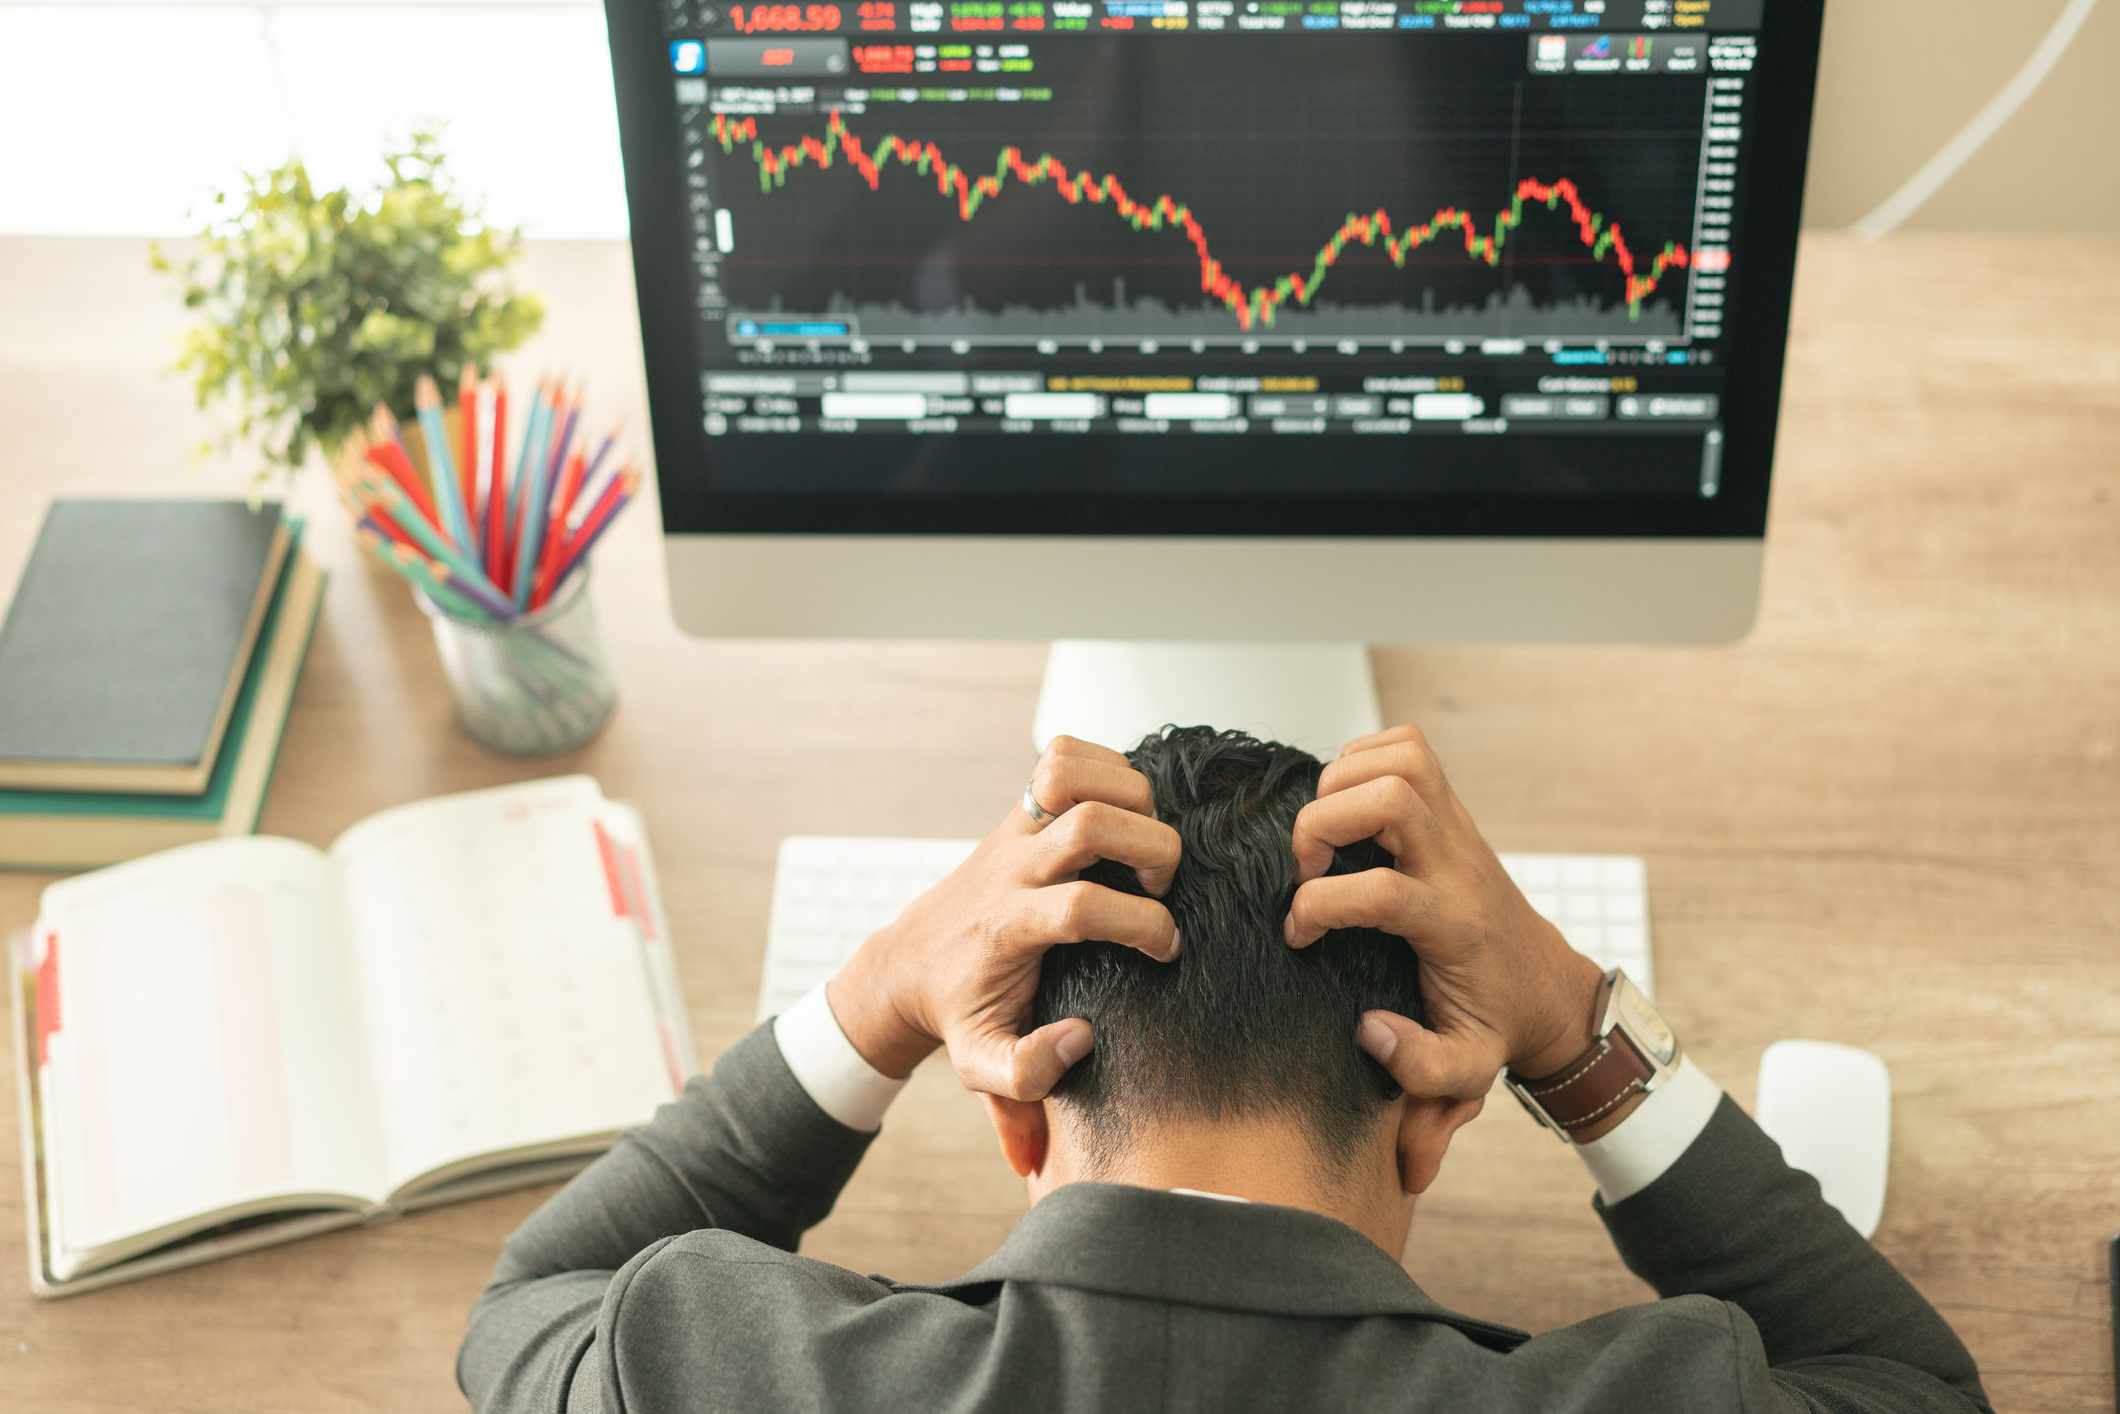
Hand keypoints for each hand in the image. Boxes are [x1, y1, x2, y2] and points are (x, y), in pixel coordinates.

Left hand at [828, 736, 1181, 1100]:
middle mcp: (1011, 867)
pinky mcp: (1020, 810)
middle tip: (1161, 887)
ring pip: (1073, 772)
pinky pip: (1063, 756)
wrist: (910, 963)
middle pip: (1090, 823)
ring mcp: (1014, 830)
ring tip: (1144, 842)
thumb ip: (1026, 1075)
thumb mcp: (982, 1064)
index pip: (1083, 906)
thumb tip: (1080, 1039)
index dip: (1141, 924)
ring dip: (1131, 797)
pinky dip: (1106, 767)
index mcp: (1008, 926)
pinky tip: (1123, 812)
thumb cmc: (959, 1012)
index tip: (1166, 949)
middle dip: (1151, 849)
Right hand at [1284, 724, 1605, 1105]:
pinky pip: (1408, 747)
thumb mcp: (1467, 1067)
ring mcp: (1458, 828)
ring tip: (1324, 835)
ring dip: (1342, 782)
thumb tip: (1369, 1028)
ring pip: (1402, 758)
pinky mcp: (1453, 811)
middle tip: (1306, 868)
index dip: (1320, 907)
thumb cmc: (1496, 1022)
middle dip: (1324, 822)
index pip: (1382, 892)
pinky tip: (1346, 806)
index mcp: (1455, 924)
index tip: (1299, 935)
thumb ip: (1420, 1066)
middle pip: (1392, 797)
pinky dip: (1364, 758)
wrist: (1544, 986)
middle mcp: (1458, 864)